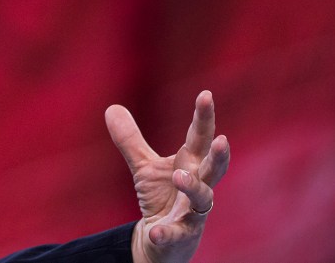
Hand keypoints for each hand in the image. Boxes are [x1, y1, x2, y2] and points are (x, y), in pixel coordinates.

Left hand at [106, 91, 229, 262]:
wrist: (162, 241)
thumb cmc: (162, 198)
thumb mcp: (144, 167)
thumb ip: (131, 140)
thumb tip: (112, 107)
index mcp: (190, 165)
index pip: (199, 139)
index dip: (204, 118)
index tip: (206, 94)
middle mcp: (198, 187)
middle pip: (213, 170)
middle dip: (220, 157)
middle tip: (223, 140)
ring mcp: (193, 213)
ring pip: (203, 200)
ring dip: (194, 187)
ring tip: (180, 175)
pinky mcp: (181, 236)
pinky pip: (176, 234)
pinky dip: (166, 232)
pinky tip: (155, 230)